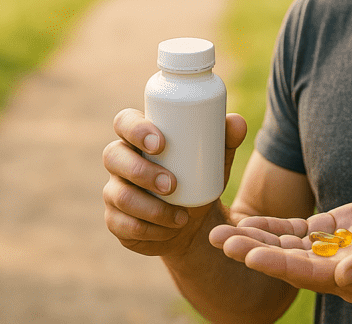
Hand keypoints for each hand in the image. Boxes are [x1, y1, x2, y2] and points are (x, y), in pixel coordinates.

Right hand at [102, 108, 246, 256]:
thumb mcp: (216, 160)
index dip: (135, 129)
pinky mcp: (115, 220)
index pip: (124, 121)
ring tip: (181, 217)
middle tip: (172, 185)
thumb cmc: (200, 179)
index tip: (160, 144)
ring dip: (150, 208)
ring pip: (119, 195)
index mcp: (139, 137)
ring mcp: (114, 191)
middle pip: (113, 156)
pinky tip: (167, 230)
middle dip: (141, 171)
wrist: (195, 222)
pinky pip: (122, 225)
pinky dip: (149, 230)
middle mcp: (120, 160)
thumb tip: (237, 122)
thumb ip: (227, 139)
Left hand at [208, 197, 351, 302]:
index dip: (276, 264)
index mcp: (347, 278)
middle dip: (250, 251)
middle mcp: (330, 270)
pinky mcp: (325, 234)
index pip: (304, 273)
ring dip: (252, 240)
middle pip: (284, 261)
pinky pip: (292, 232)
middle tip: (218, 239)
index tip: (249, 255)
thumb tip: (346, 277)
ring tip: (220, 233)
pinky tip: (247, 222)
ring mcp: (325, 253)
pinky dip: (270, 228)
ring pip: (282, 247)